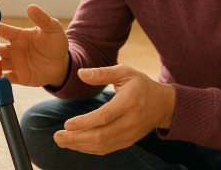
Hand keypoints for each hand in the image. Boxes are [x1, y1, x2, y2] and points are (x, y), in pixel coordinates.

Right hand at [0, 4, 69, 87]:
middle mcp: (12, 49)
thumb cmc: (55, 43)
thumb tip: (31, 7)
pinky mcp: (18, 77)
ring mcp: (14, 63)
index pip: (2, 30)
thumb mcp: (53, 29)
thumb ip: (43, 19)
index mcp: (18, 35)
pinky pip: (5, 79)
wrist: (61, 65)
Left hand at [54, 65, 174, 154]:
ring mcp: (130, 134)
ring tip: (62, 141)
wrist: (163, 104)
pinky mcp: (128, 141)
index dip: (84, 122)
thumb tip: (80, 73)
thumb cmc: (141, 85)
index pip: (104, 116)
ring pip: (102, 145)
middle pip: (101, 135)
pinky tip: (76, 144)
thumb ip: (102, 73)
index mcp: (129, 102)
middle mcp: (130, 121)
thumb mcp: (124, 72)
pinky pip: (107, 149)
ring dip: (80, 146)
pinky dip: (90, 149)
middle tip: (57, 136)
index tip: (67, 124)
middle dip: (76, 138)